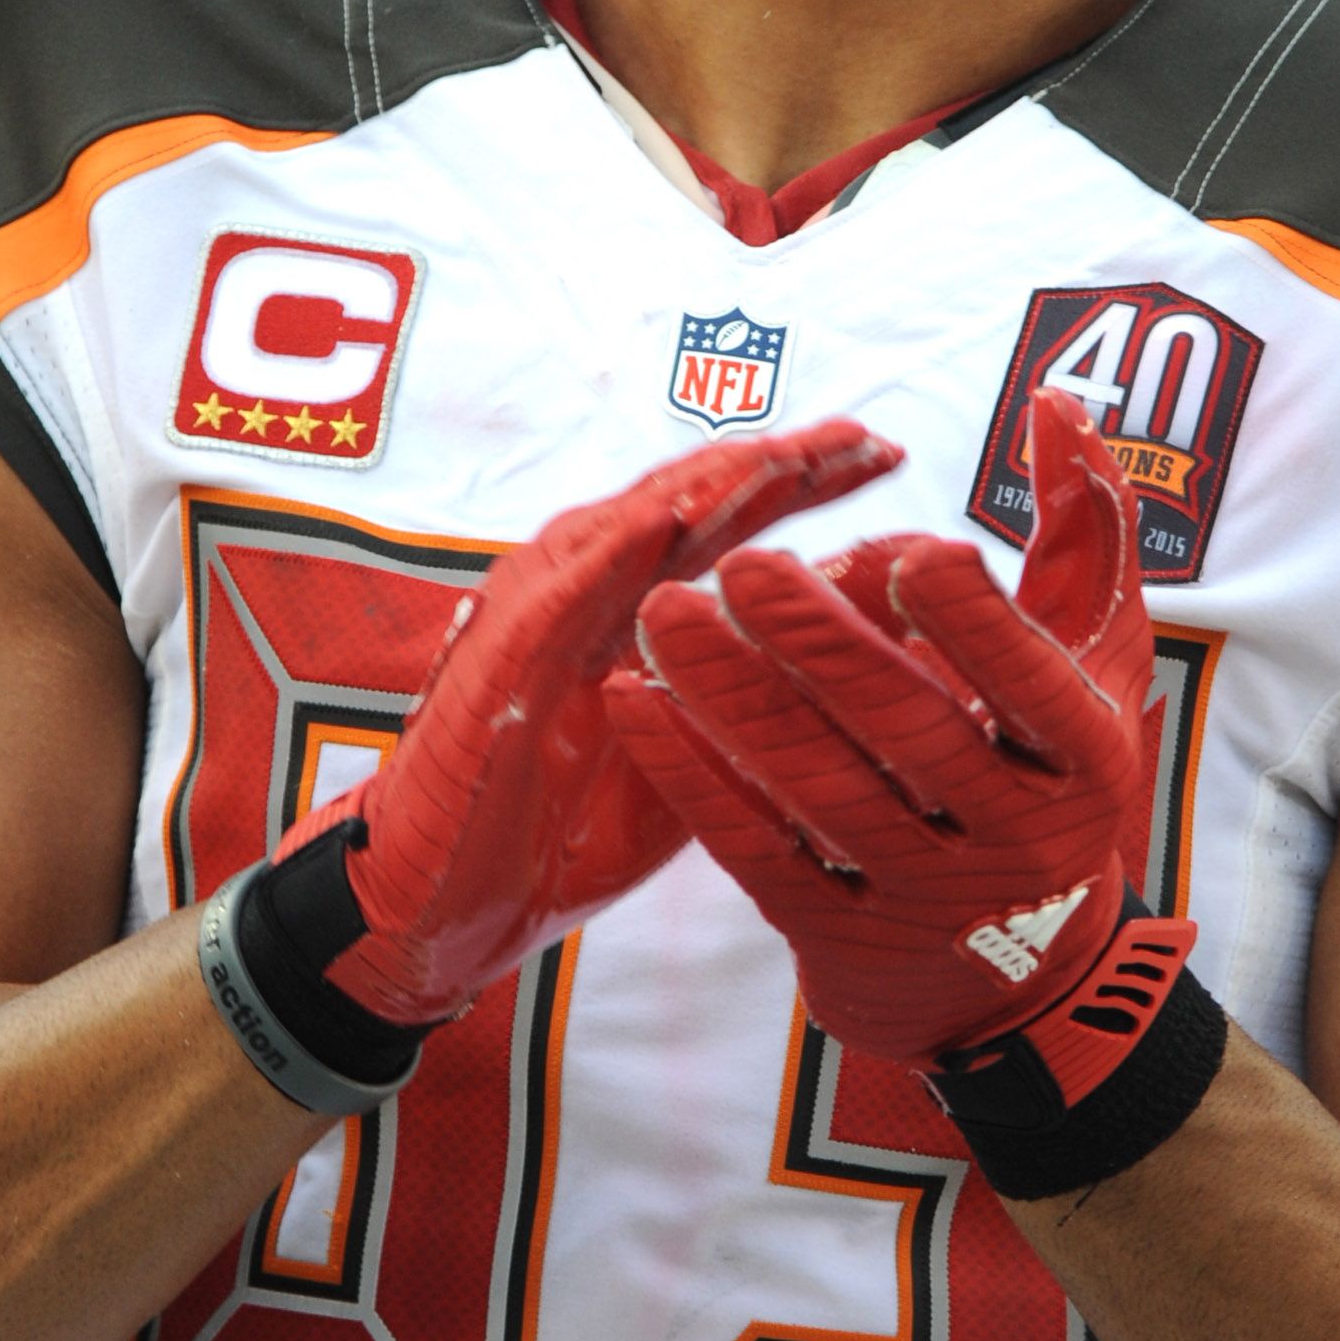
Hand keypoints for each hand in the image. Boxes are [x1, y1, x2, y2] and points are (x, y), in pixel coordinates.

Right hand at [310, 419, 899, 1030]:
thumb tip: (867, 676)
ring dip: (711, 486)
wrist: (449, 905)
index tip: (890, 453)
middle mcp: (585, 585)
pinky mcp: (498, 658)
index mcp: (632, 603)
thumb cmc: (561, 836)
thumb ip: (755, 706)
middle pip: (694, 497)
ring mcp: (539, 610)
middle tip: (868, 435)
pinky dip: (613, 552)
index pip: (728, 518)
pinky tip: (667, 521)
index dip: (807, 480)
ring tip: (791, 456)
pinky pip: (561, 594)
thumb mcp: (694, 763)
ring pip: (634, 524)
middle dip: (782, 461)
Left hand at [604, 390, 1155, 1063]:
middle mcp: (1009, 834)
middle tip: (746, 566)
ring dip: (736, 699)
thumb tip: (1056, 399)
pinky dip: (694, 776)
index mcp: (1082, 758)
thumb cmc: (1054, 767)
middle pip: (910, 733)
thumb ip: (1087, 527)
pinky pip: (754, 851)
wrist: (1020, 977)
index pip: (1030, 684)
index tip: (910, 549)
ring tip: (665, 614)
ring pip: (818, 790)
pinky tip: (639, 702)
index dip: (975, 623)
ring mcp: (918, 890)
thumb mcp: (1099, 659)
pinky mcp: (835, 930)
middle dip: (825, 649)